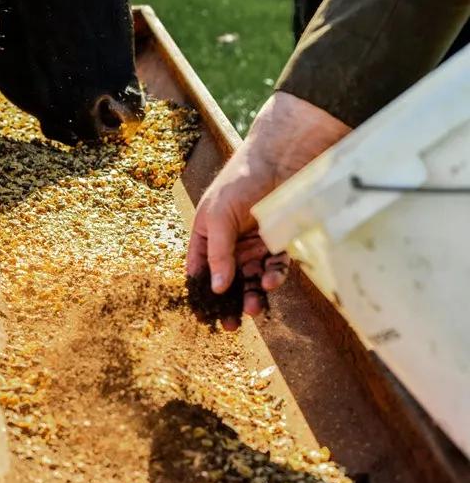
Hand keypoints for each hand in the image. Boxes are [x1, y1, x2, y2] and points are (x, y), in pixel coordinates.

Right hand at [186, 92, 350, 329]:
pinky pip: (276, 266)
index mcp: (207, 234)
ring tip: (254, 308)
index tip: (205, 317)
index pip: (200, 270)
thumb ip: (217, 253)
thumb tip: (214, 288)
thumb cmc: (241, 180)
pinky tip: (272, 282)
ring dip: (252, 294)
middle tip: (232, 325)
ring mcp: (255, 243)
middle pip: (227, 280)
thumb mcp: (220, 216)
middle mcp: (230, 242)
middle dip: (229, 302)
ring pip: (252, 278)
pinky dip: (274, 276)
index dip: (201, 293)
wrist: (283, 157)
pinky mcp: (279, 241)